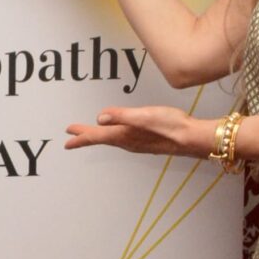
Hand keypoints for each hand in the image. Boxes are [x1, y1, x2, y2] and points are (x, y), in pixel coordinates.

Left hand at [66, 106, 208, 156]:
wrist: (191, 138)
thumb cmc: (170, 125)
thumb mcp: (143, 116)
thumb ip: (121, 116)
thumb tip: (100, 117)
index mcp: (123, 135)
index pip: (96, 136)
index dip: (81, 135)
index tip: (67, 137)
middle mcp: (128, 142)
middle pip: (101, 139)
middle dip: (85, 137)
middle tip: (71, 138)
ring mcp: (137, 143)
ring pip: (111, 140)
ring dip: (98, 137)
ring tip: (89, 134)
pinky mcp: (146, 141)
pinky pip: (122, 139)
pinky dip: (112, 136)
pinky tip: (116, 134)